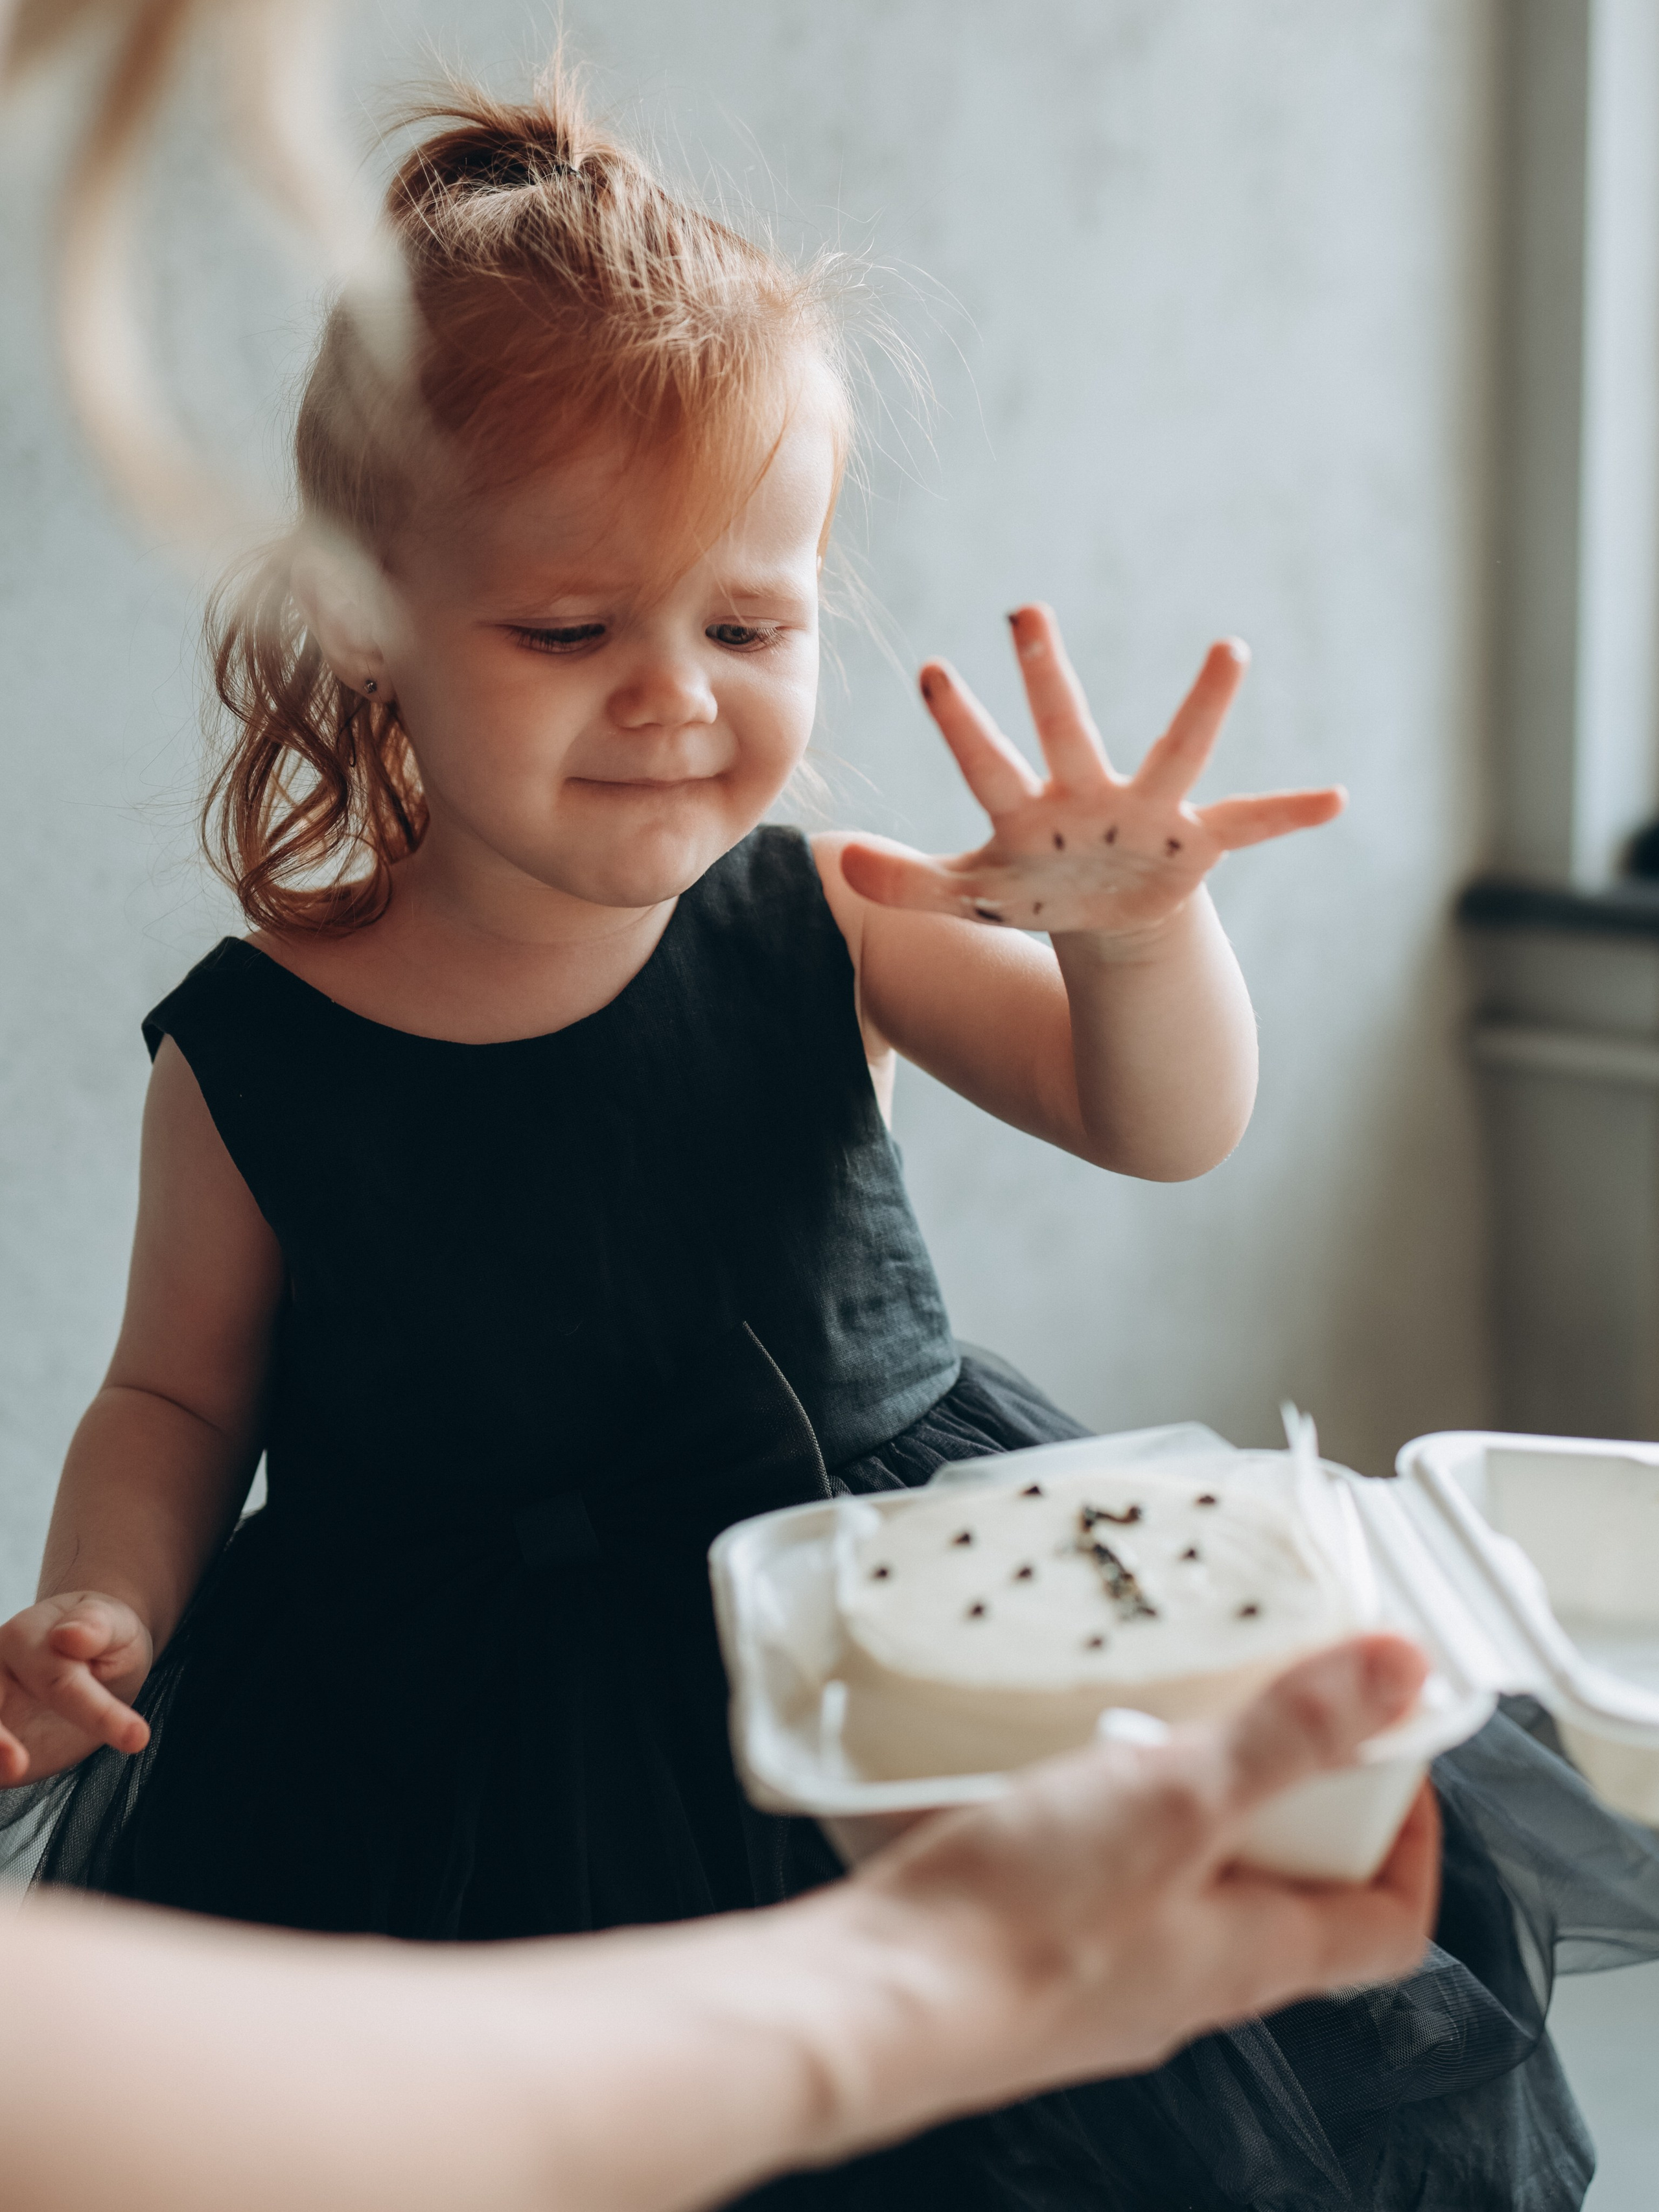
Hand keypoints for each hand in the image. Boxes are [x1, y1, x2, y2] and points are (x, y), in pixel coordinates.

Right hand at [0, 1592, 152, 1784]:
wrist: (92, 1650)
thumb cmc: (105, 1635)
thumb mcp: (114, 1625)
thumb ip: (95, 1628)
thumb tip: (70, 1636)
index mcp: (25, 1639)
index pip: (60, 1683)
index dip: (98, 1714)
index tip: (137, 1737)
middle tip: (19, 1766)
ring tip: (13, 1773)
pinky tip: (9, 1776)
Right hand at [839, 1634, 1436, 2120]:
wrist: (881, 2001)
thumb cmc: (1028, 1926)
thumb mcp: (1179, 1798)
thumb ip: (1289, 1737)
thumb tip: (1398, 1674)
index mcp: (1257, 1954)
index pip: (1389, 1920)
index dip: (1412, 1837)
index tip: (1394, 1753)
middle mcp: (1197, 1977)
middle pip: (1289, 1885)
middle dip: (1283, 1791)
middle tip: (1249, 1708)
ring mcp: (1117, 1974)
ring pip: (1191, 1878)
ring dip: (1184, 1796)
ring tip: (1142, 1723)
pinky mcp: (1041, 1954)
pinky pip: (1107, 1881)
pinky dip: (1105, 1817)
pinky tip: (1054, 1773)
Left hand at [840, 605, 1344, 939]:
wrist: (1109, 921)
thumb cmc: (1036, 890)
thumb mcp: (973, 895)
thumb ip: (911, 883)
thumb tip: (838, 863)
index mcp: (1029, 811)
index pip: (986, 760)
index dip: (960, 723)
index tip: (931, 668)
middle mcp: (1088, 795)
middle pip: (1063, 728)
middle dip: (1043, 675)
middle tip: (1022, 609)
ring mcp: (1147, 813)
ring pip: (1175, 751)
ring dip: (1200, 704)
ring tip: (1229, 648)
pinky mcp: (1195, 844)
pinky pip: (1251, 825)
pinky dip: (1291, 812)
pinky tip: (1336, 799)